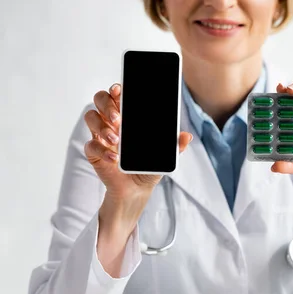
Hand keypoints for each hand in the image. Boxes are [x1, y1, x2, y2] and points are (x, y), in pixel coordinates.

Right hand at [84, 83, 192, 276]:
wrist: (137, 190)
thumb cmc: (148, 167)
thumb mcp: (164, 156)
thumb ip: (174, 146)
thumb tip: (186, 136)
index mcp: (128, 117)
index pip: (119, 95)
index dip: (117, 89)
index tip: (120, 90)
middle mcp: (112, 122)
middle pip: (100, 100)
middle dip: (106, 105)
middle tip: (118, 119)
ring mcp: (101, 135)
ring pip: (91, 118)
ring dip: (102, 127)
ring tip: (117, 141)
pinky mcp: (94, 152)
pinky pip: (90, 145)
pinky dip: (101, 151)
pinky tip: (114, 159)